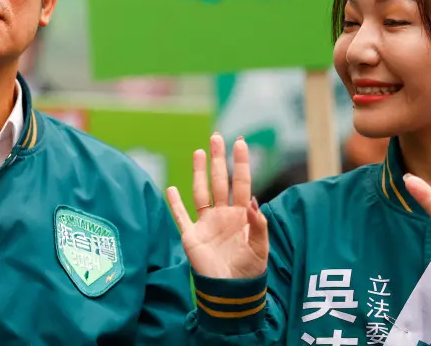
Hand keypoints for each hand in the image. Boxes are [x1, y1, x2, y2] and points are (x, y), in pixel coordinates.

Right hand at [167, 134, 268, 279]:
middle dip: (218, 159)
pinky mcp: (191, 235)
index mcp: (241, 216)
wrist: (230, 293)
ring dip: (199, 172)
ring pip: (201, 191)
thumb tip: (252, 200)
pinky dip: (175, 203)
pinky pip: (181, 216)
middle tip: (216, 137)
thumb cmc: (249, 271)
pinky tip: (170, 188)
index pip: (241, 183)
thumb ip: (258, 225)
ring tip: (198, 152)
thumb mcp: (260, 249)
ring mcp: (206, 223)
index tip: (240, 142)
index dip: (241, 163)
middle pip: (220, 181)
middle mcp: (223, 214)